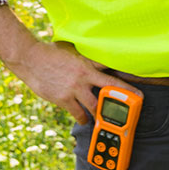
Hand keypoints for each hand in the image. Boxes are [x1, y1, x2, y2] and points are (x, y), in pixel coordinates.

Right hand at [10, 40, 130, 123]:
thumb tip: (96, 55)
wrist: (31, 58)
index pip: (112, 69)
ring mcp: (74, 88)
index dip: (126, 78)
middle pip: (108, 90)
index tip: (138, 86)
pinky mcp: (63, 98)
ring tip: (105, 117)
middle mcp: (84, 75)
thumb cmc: (52, 52)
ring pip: (94, 105)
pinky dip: (82, 117)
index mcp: (88, 62)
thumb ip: (86, 56)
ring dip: (100, 113)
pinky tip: (85, 120)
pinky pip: (77, 112)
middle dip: (120, 100)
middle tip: (129, 108)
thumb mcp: (73, 50)